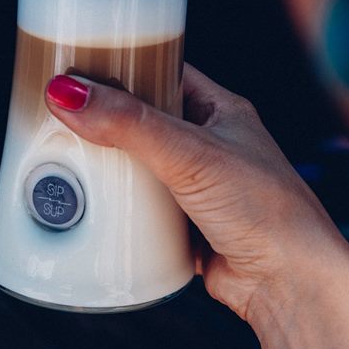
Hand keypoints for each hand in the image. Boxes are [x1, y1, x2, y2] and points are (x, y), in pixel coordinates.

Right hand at [45, 64, 348, 321]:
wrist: (289, 285)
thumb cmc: (267, 210)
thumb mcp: (192, 154)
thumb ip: (130, 124)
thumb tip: (69, 94)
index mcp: (220, 111)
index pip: (163, 71)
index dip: (123, 64)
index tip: (79, 63)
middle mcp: (208, 145)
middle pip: (142, 120)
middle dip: (104, 120)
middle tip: (59, 114)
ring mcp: (195, 186)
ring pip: (138, 166)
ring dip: (108, 167)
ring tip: (64, 155)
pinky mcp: (183, 226)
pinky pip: (139, 208)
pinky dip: (117, 207)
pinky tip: (90, 202)